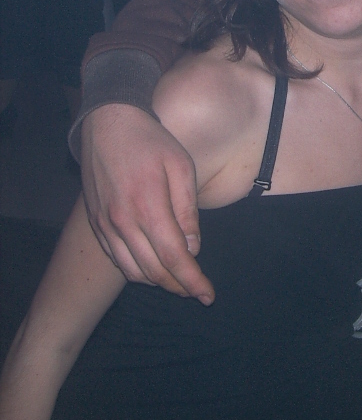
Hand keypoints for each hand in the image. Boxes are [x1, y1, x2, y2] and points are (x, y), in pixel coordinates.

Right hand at [79, 104, 214, 303]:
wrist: (108, 124)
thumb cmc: (151, 141)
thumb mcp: (181, 166)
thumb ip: (187, 210)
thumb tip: (193, 247)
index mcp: (148, 206)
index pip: (173, 257)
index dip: (192, 281)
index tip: (208, 295)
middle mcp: (122, 221)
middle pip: (152, 271)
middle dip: (178, 286)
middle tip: (197, 291)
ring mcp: (105, 224)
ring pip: (132, 271)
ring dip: (157, 281)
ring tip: (178, 279)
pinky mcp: (96, 224)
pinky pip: (116, 259)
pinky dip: (137, 270)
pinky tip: (153, 265)